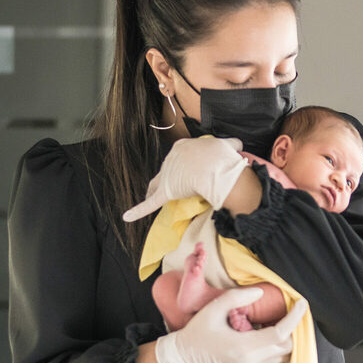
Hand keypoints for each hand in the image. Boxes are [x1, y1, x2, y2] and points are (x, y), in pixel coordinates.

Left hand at [123, 136, 248, 221]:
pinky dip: (137, 211)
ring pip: (156, 184)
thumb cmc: (221, 156)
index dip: (187, 163)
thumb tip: (236, 145)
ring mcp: (166, 176)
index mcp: (183, 147)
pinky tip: (126, 217)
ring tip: (152, 197)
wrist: (215, 167)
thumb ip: (230, 145)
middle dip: (172, 177)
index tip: (194, 169)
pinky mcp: (164, 193)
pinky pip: (149, 204)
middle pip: (168, 170)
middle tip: (180, 185)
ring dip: (154, 191)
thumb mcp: (229, 145)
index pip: (181, 155)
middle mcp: (171, 159)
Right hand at [155, 289, 308, 362]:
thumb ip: (237, 298)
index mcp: (243, 347)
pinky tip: (280, 338)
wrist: (186, 358)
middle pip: (288, 347)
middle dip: (296, 328)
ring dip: (293, 341)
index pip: (280, 334)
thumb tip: (261, 293)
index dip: (295, 318)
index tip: (302, 303)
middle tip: (296, 311)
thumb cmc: (198, 332)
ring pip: (287, 359)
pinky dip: (285, 352)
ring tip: (290, 323)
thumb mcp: (213, 309)